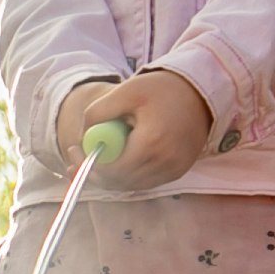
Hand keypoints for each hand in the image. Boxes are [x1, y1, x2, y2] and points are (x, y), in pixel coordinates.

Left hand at [63, 69, 215, 189]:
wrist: (200, 92)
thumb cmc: (161, 89)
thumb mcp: (125, 91)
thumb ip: (99, 113)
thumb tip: (84, 137)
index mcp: (151, 143)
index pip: (111, 169)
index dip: (88, 163)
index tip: (74, 150)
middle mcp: (165, 163)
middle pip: (119, 181)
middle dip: (96, 171)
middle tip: (80, 155)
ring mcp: (174, 170)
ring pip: (131, 184)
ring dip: (112, 174)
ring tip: (100, 153)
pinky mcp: (178, 172)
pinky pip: (146, 181)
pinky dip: (129, 173)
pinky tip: (120, 157)